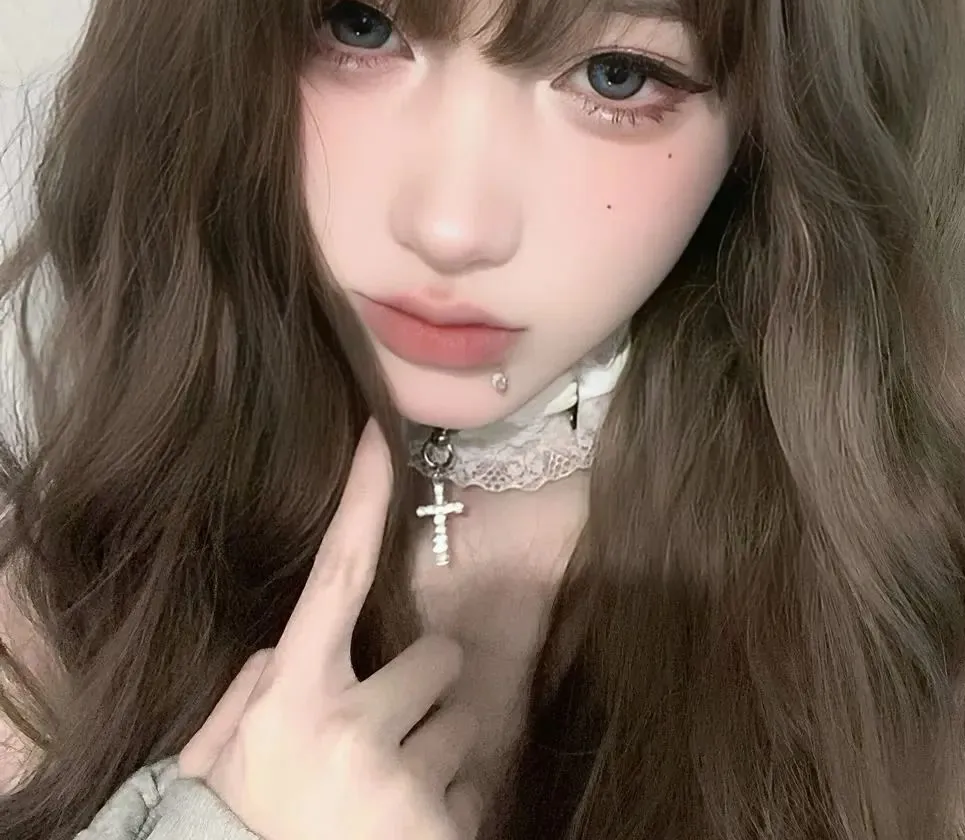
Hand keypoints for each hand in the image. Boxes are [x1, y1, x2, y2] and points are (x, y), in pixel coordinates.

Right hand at [178, 419, 481, 839]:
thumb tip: (290, 644)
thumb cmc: (233, 826)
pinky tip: (400, 829)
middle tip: (380, 738)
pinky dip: (447, 806)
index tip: (381, 435)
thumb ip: (255, 686)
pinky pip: (474, 789)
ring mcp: (401, 780)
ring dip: (435, 753)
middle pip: (439, 660)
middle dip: (423, 690)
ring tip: (383, 795)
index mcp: (293, 695)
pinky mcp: (442, 829)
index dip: (361, 500)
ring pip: (462, 727)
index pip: (337, 575)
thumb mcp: (219, 752)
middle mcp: (353, 726)